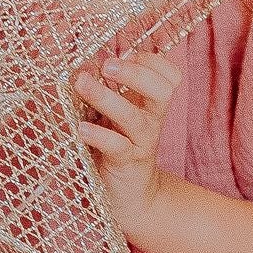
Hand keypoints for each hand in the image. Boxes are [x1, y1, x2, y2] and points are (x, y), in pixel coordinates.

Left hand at [71, 50, 180, 239]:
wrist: (132, 197)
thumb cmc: (119, 148)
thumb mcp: (117, 116)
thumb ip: (108, 92)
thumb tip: (84, 65)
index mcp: (151, 105)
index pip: (170, 76)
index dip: (151, 61)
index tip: (125, 55)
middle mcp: (152, 121)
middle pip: (162, 90)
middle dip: (135, 73)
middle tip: (107, 66)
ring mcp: (141, 142)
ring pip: (133, 116)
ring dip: (106, 97)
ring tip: (83, 84)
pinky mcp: (126, 163)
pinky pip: (117, 147)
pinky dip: (99, 136)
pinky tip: (82, 129)